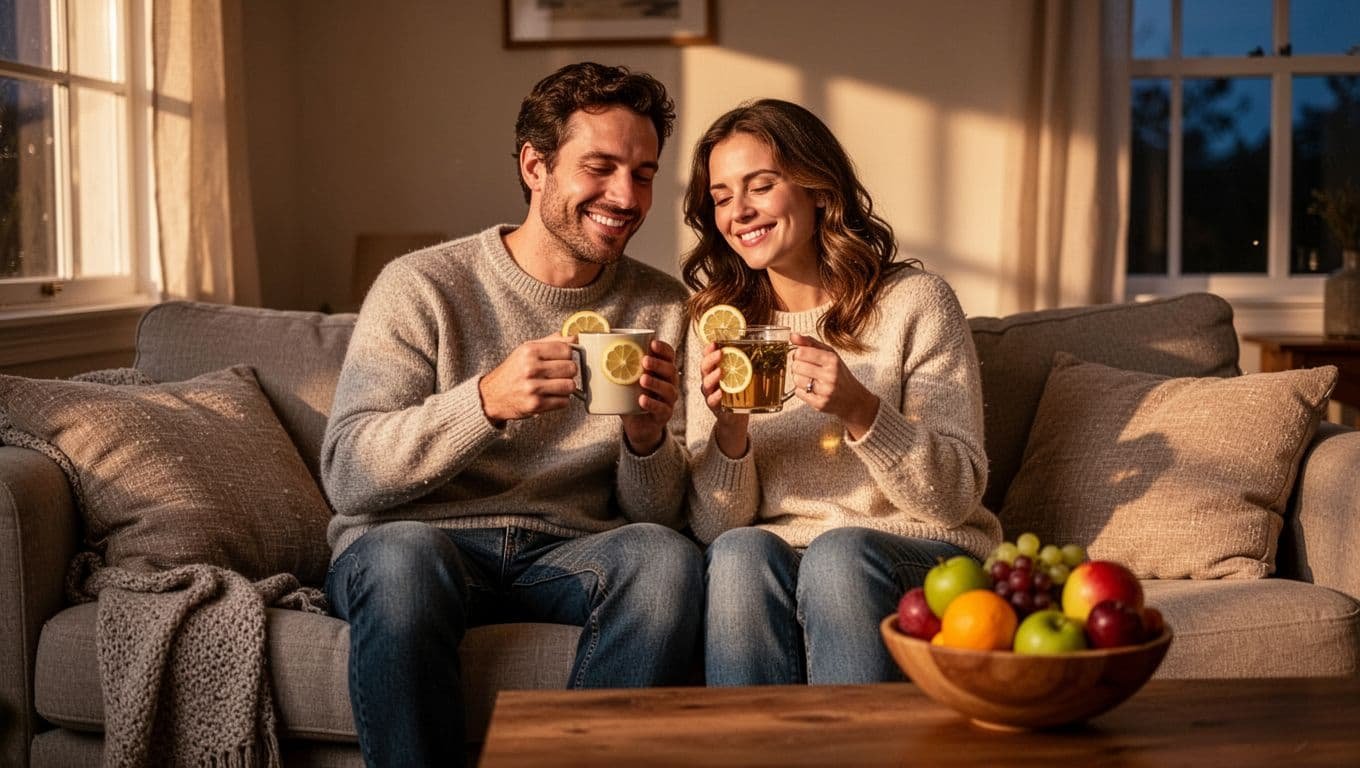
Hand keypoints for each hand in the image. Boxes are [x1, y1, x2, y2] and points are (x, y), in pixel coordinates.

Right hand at [478, 334, 577, 425]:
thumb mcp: (526, 350)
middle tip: (560, 374)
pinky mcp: (536, 405)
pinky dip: (561, 400)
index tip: (563, 359)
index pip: (566, 349)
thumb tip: (575, 337)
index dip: (568, 355)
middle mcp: (530, 368)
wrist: (491, 396)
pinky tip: (550, 396)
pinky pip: (564, 402)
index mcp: (529, 351)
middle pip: (571, 368)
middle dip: (569, 372)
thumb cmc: (512, 371)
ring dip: (566, 388)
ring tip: (556, 386)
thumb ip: (551, 341)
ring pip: (570, 386)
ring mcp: (533, 388)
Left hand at [621, 339, 680, 454]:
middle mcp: (670, 383)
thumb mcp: (626, 380)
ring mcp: (669, 400)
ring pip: (668, 390)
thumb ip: (617, 366)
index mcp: (663, 370)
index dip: (663, 348)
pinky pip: (662, 409)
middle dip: (658, 364)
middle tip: (644, 360)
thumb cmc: (632, 396)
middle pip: (670, 370)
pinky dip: (652, 404)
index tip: (652, 343)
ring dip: (656, 383)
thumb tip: (591, 349)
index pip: (669, 355)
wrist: (639, 425)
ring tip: (642, 379)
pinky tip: (642, 400)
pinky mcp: (664, 415)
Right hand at [698, 341, 749, 457]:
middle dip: (710, 360)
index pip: (708, 357)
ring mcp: (710, 394)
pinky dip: (715, 397)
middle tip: (719, 353)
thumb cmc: (739, 393)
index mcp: (714, 371)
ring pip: (705, 384)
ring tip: (720, 372)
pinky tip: (720, 393)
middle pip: (704, 368)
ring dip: (712, 377)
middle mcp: (709, 381)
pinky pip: (711, 401)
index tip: (714, 343)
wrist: (736, 417)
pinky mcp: (715, 407)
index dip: (708, 350)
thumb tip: (764, 345)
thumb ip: (747, 363)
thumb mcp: (741, 376)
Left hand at [790, 332, 879, 438]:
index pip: (802, 352)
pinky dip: (801, 390)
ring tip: (811, 379)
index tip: (802, 355)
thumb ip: (810, 342)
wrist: (853, 398)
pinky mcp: (820, 404)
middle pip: (796, 366)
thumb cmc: (839, 373)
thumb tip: (792, 336)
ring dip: (799, 379)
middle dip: (798, 366)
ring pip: (796, 379)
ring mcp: (825, 391)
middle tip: (807, 368)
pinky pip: (798, 393)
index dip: (798, 353)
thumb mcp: (829, 354)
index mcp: (832, 360)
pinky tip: (812, 389)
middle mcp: (830, 375)